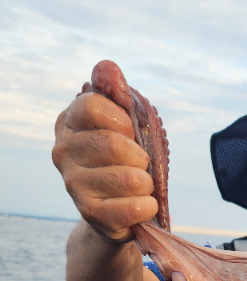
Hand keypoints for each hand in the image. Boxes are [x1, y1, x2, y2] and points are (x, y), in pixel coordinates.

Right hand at [52, 92, 157, 240]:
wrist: (116, 214)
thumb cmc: (124, 163)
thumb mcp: (125, 127)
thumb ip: (118, 97)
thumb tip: (107, 67)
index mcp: (69, 123)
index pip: (91, 105)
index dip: (122, 119)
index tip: (130, 132)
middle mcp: (63, 152)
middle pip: (113, 144)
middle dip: (140, 157)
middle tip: (141, 166)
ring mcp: (73, 185)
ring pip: (128, 178)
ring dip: (147, 183)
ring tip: (141, 187)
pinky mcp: (89, 214)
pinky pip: (133, 207)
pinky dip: (148, 206)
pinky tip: (144, 205)